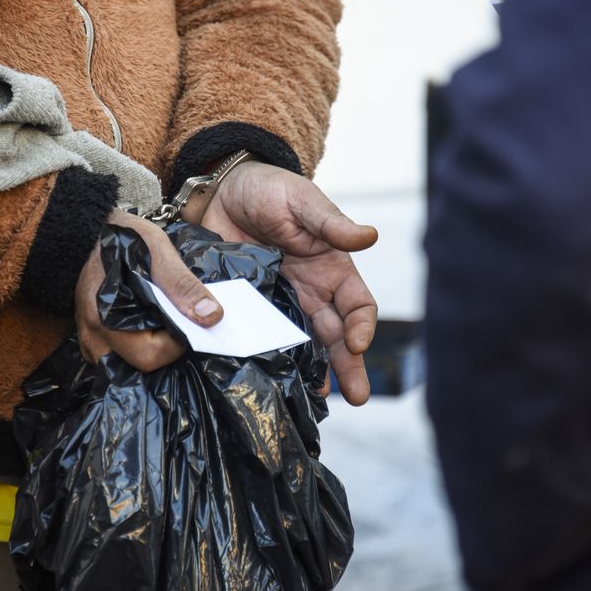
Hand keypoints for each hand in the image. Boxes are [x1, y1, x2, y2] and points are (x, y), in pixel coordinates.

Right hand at [74, 209, 222, 370]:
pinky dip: (141, 346)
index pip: (150, 356)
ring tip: (166, 324)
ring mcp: (90, 342)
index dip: (177, 343)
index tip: (189, 321)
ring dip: (154, 350)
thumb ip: (184, 285)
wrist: (95, 230)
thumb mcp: (158, 251)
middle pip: (140, 366)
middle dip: (167, 348)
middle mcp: (92, 338)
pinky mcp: (93, 341)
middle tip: (179, 321)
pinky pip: (121, 358)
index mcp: (104, 318)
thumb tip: (212, 317)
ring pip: (130, 366)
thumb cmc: (125, 238)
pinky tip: (153, 326)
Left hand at [193, 162, 377, 404]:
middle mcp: (312, 291)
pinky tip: (271, 380)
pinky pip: (264, 337)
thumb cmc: (270, 190)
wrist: (221, 191)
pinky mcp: (251, 307)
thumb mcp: (303, 202)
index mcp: (331, 268)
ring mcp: (281, 302)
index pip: (358, 305)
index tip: (357, 344)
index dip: (362, 326)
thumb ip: (331, 223)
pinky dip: (271, 359)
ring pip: (305, 344)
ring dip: (315, 372)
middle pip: (337, 335)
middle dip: (350, 365)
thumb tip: (369, 236)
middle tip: (358, 396)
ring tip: (319, 400)